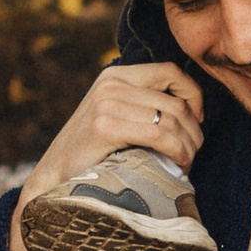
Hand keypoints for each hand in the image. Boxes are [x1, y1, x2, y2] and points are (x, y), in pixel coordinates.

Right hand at [9, 58, 205, 250]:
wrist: (53, 178)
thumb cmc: (92, 154)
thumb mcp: (116, 117)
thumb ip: (143, 105)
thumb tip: (193, 112)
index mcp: (115, 76)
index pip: (170, 71)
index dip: (193, 95)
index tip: (196, 122)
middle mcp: (111, 83)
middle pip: (175, 102)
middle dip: (194, 132)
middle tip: (193, 154)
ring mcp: (107, 103)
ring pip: (172, 120)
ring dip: (188, 146)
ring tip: (185, 164)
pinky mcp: (105, 127)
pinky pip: (160, 135)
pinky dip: (177, 152)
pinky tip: (177, 166)